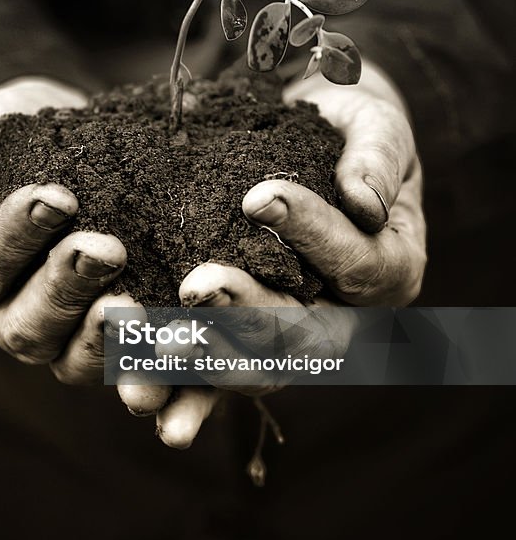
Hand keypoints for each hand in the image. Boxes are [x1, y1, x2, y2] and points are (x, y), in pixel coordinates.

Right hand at [0, 76, 133, 381]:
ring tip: (135, 299)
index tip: (57, 196)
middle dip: (64, 286)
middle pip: (22, 326)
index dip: (10, 239)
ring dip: (104, 331)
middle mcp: (5, 316)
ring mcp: (60, 338)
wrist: (82, 132)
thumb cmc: (15, 133)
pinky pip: (125, 364)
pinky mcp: (112, 342)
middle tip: (107, 248)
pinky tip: (172, 327)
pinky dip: (147, 352)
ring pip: (70, 360)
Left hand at [118, 60, 425, 445]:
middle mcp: (344, 317)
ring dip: (205, 363)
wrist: (314, 142)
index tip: (257, 197)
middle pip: (301, 331)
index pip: (354, 261)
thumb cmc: (352, 131)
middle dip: (246, 311)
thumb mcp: (377, 130)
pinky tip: (150, 409)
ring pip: (255, 364)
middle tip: (196, 287)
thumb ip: (376, 160)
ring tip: (162, 351)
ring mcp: (290, 335)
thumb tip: (365, 203)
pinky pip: (214, 377)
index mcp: (389, 271)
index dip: (311, 233)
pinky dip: (185, 396)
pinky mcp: (241, 339)